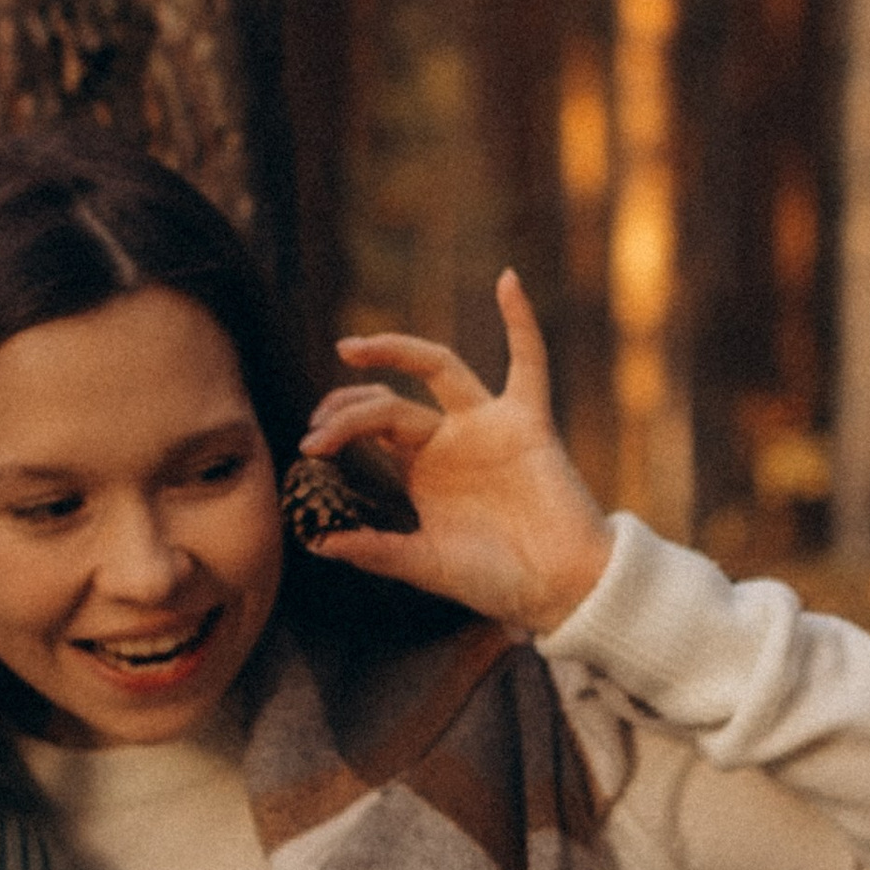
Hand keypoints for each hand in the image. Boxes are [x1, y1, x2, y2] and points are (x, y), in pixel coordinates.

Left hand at [293, 269, 614, 634]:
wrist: (561, 588)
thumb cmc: (498, 580)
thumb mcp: (427, 565)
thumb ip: (377, 551)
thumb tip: (318, 542)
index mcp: (422, 471)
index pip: (370, 431)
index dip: (337, 431)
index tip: (308, 448)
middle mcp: (450, 440)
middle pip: (389, 404)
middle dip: (349, 408)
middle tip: (318, 422)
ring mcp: (488, 426)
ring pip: (439, 368)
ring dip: (396, 350)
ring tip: (352, 346)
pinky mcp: (528, 422)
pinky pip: (530, 363)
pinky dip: (522, 322)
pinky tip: (509, 281)